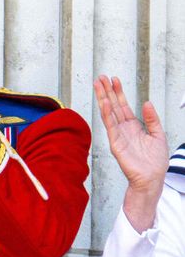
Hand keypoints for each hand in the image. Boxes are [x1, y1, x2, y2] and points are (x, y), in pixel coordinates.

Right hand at [94, 76, 167, 230]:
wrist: (152, 178)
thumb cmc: (154, 162)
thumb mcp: (159, 135)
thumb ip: (152, 119)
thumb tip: (146, 103)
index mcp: (133, 126)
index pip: (123, 106)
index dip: (118, 92)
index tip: (114, 80)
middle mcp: (123, 129)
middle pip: (112, 105)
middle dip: (107, 91)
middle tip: (100, 77)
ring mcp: (118, 135)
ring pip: (108, 113)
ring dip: (103, 98)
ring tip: (98, 85)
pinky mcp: (116, 143)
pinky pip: (110, 126)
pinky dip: (106, 114)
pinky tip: (104, 104)